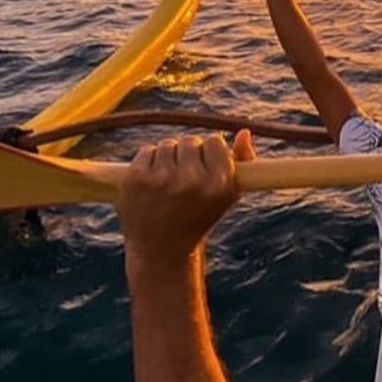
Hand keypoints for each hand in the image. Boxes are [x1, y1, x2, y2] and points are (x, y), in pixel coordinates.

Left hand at [118, 131, 254, 270]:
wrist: (161, 249)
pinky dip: (149, 162)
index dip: (209, 152)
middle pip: (190, 141)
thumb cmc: (199, 218)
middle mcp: (191, 181)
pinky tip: (152, 183)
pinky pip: (146, 151)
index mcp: (217, 185)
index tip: (205, 165)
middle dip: (187, 154)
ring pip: (167, 145)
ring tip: (168, 180)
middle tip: (185, 175)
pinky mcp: (137, 178)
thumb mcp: (227, 195)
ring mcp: (161, 179)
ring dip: (168, 157)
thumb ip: (243, 162)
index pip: (214, 142)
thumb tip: (244, 132)